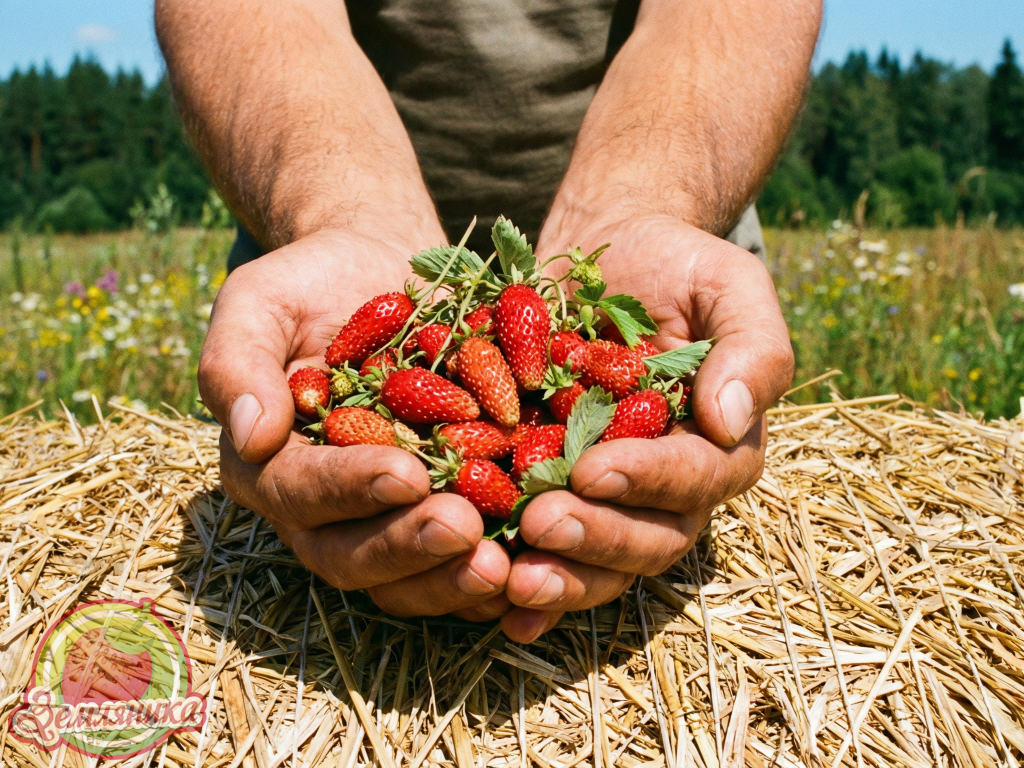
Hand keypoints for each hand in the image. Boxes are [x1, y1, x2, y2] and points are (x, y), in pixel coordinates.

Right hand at [200, 229, 511, 620]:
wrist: (380, 273)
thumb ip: (236, 363)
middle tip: (464, 530)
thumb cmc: (311, 283)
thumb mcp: (259, 303)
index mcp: (270, 464)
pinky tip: (537, 564)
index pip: (299, 493)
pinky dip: (493, 572)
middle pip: (351, 555)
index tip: (405, 472)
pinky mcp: (438, 512)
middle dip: (408, 547)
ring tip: (503, 565)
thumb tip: (248, 434)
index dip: (348, 490)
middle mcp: (322, 509)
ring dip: (451, 578)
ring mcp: (382, 518)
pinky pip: (458, 561)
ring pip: (406, 577)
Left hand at [498, 214, 792, 641]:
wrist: (603, 256)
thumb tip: (729, 420)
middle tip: (540, 523)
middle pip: (649, 538)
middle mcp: (667, 486)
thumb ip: (752, 348)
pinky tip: (495, 608)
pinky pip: (547, 555)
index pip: (697, 478)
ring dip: (561, 578)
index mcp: (718, 444)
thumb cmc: (673, 267)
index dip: (649, 480)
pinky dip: (528, 591)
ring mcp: (610, 499)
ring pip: (601, 562)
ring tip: (513, 578)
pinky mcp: (554, 494)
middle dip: (597, 538)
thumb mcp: (728, 285)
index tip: (594, 469)